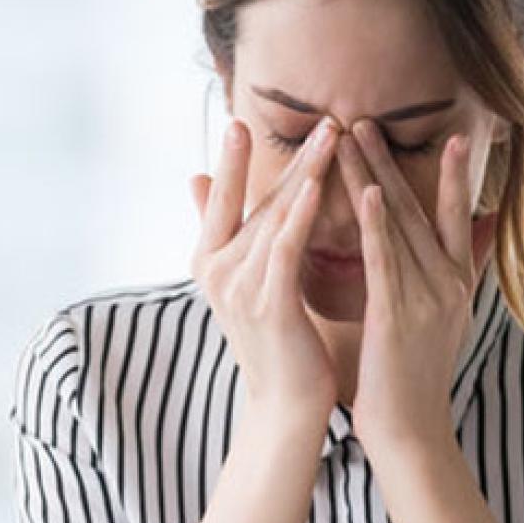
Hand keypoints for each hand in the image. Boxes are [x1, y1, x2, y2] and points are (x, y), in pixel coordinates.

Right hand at [189, 116, 343, 417]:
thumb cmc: (275, 341)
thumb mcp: (243, 281)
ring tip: (330, 136)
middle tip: (319, 116)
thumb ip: (224, 231)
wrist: (285, 406)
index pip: (222, 198)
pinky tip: (316, 187)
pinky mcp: (269, 304)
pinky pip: (285, 249)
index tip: (240, 119)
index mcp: (210, 262)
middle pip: (255, 200)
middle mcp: (217, 271)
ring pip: (274, 216)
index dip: (231, 159)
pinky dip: (299, 215)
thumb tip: (193, 178)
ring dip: (304, 172)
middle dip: (289, 156)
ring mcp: (240, 287)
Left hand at [337, 120, 478, 447]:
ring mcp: (427, 298)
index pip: (457, 216)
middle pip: (420, 209)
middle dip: (392, 162)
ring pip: (398, 225)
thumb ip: (462, 271)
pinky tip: (363, 192)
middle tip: (367, 118)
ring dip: (374, 176)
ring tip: (353, 135)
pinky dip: (375, 224)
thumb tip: (482, 232)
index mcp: (458, 283)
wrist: (411, 433)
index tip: (452, 134)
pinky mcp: (398, 316)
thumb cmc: (414, 378)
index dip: (455, 175)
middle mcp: (449, 283)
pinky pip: (385, 261)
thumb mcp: (447, 320)